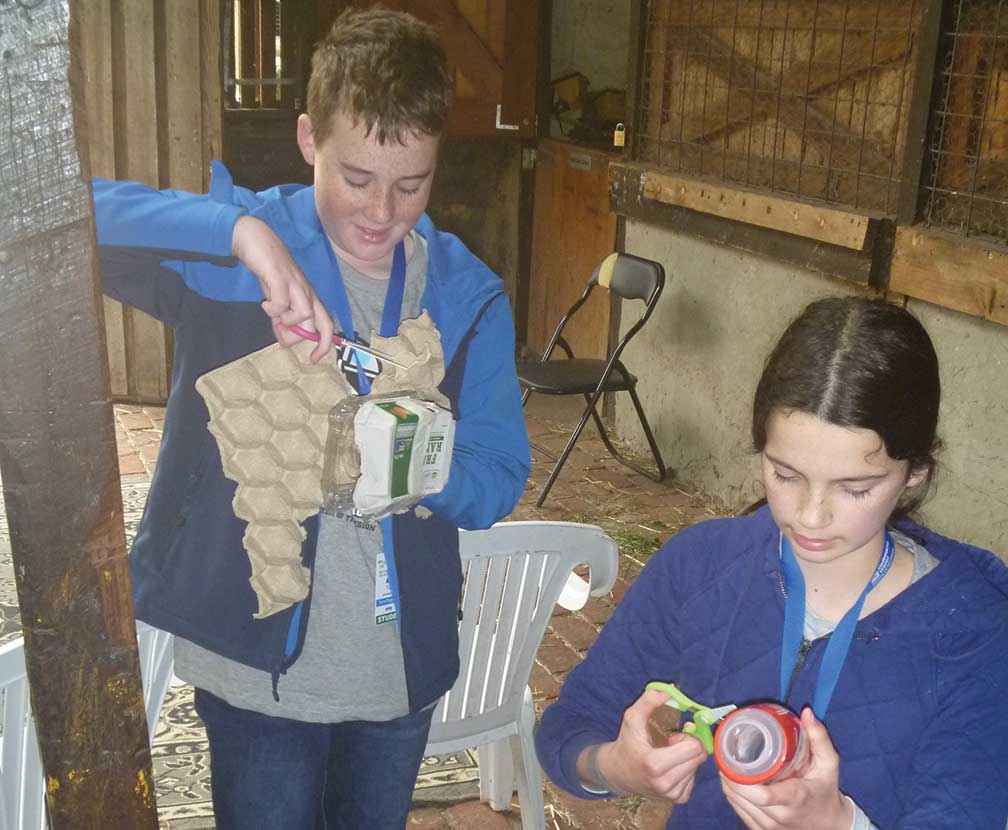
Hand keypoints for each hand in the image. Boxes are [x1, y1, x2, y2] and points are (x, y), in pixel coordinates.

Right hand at [231, 215, 333, 361]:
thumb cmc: (267, 269)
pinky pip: (283, 301)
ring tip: (271, 312)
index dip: (324, 345)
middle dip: (298, 335)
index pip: (327, 324)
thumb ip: (281, 320)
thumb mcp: (276, 299)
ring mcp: (294, 282)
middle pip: (317, 323)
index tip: (313, 359)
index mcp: (308, 296)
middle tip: (279, 330)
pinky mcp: (279, 275)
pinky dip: (274, 309)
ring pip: (304, 314)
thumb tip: (285, 341)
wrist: (253, 238)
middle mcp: (306, 290)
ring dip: (286, 321)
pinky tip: (264, 303)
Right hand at [587, 688, 706, 800]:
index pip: (693, 748)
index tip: (674, 735)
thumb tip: (669, 691)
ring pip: (697, 767)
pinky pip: (694, 778)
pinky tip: (671, 766)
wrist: (619, 772)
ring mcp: (671, 794)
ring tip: (668, 755)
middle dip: (689, 745)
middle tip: (672, 743)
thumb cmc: (627, 743)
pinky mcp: (677, 799)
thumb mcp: (632, 718)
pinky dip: (686, 769)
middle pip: (699, 757)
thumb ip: (649, 701)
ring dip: (687, 757)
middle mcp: (664, 784)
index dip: (686, 737)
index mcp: (654, 765)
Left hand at [720, 708, 853, 829]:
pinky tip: (731, 782)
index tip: (732, 760)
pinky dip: (733, 797)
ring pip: (738, 806)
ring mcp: (771, 827)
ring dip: (728, 786)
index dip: (741, 780)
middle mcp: (780, 816)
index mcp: (795, 798)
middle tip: (723, 756)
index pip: (763, 795)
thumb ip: (819, 738)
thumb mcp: (829, 764)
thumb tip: (807, 713)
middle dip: (729, 777)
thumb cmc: (825, 790)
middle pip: (744, 798)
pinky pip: (740, 813)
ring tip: (725, 766)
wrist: (830, 824)